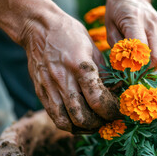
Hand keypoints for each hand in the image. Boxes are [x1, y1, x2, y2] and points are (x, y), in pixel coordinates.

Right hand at [21, 11, 119, 131]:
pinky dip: (69, 124)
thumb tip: (115, 92)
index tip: (119, 112)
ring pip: (66, 122)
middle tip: (108, 121)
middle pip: (81, 116)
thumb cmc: (70, 34)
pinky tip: (79, 121)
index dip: (111, 111)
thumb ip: (103, 72)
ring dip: (83, 128)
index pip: (97, 100)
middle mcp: (63, 79)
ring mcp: (49, 87)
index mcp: (80, 66)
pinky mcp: (40, 92)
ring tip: (94, 124)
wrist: (37, 26)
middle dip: (99, 124)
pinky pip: (54, 116)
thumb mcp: (92, 48)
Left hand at [105, 0, 156, 69]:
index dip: (136, 64)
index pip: (141, 49)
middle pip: (156, 56)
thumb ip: (117, 47)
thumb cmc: (116, 12)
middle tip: (134, 74)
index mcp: (134, 19)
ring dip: (149, 63)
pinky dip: (152, 56)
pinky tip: (142, 54)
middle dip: (146, 69)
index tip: (128, 72)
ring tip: (137, 62)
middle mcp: (152, 23)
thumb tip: (125, 66)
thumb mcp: (109, 28)